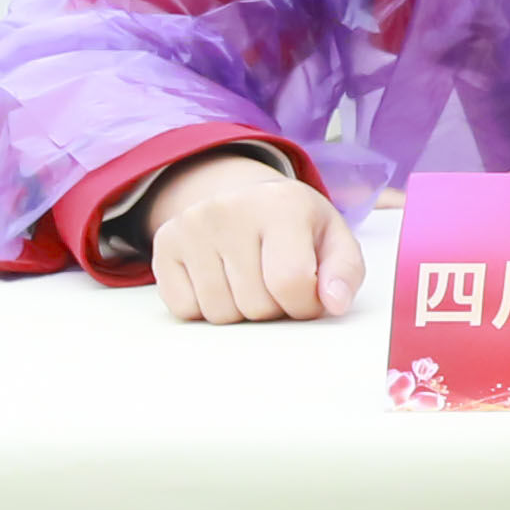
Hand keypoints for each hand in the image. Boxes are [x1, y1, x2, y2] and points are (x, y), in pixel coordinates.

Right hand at [144, 154, 356, 324]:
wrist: (242, 195)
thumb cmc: (295, 224)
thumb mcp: (333, 237)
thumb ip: (345, 271)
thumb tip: (335, 304)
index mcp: (283, 205)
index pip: (291, 282)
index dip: (304, 305)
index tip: (308, 298)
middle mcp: (231, 210)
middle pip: (255, 304)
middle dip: (274, 309)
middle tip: (276, 284)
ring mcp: (191, 227)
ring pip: (219, 313)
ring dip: (240, 312)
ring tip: (251, 281)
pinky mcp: (164, 245)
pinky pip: (185, 309)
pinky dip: (205, 309)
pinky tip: (220, 281)